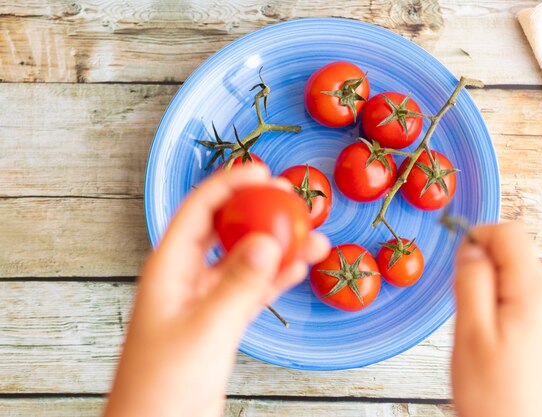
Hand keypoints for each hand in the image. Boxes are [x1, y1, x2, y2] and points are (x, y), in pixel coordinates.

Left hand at [103, 164, 329, 416]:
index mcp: (169, 268)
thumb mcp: (205, 329)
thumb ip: (239, 284)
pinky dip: (276, 279)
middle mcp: (186, 277)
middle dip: (258, 210)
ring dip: (278, 247)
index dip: (229, 185)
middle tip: (292, 199)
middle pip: (225, 229)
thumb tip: (269, 240)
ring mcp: (205, 300)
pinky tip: (298, 269)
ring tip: (313, 236)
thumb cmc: (163, 386)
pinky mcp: (220, 322)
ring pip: (246, 260)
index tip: (262, 172)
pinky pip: (252, 290)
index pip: (199, 210)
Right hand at [452, 222, 541, 416]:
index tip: (459, 261)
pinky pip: (524, 301)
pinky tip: (494, 342)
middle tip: (467, 310)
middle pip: (513, 255)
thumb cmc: (494, 396)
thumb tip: (471, 246)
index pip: (509, 232)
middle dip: (482, 271)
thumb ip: (471, 280)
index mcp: (535, 292)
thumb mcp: (471, 332)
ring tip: (480, 333)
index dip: (478, 237)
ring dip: (490, 293)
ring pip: (516, 278)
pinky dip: (502, 310)